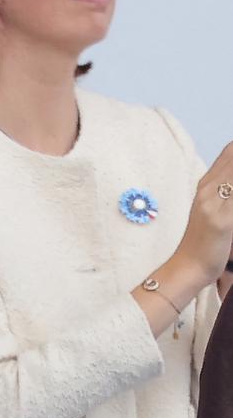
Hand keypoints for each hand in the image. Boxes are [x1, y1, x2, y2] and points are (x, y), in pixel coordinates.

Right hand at [172, 141, 232, 288]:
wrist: (188, 267)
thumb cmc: (203, 241)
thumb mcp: (210, 208)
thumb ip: (222, 188)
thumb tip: (230, 180)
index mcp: (204, 184)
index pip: (230, 150)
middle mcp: (207, 190)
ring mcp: (213, 204)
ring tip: (231, 206)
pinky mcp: (223, 221)